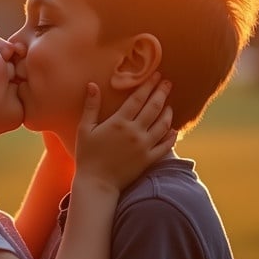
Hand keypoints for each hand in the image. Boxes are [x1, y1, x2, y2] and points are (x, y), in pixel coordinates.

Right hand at [74, 74, 174, 190]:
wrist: (96, 183)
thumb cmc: (87, 156)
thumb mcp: (85, 129)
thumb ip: (91, 106)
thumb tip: (92, 85)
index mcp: (119, 122)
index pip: (138, 99)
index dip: (148, 85)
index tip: (156, 75)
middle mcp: (135, 132)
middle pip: (153, 108)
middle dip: (161, 93)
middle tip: (167, 83)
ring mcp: (144, 146)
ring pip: (162, 125)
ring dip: (168, 112)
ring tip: (169, 104)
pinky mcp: (148, 160)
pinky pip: (165, 146)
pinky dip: (172, 136)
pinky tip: (174, 130)